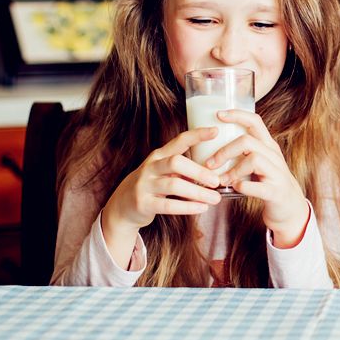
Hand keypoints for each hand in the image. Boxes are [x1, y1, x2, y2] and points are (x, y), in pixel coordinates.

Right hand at [101, 128, 222, 267]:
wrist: (122, 206)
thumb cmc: (153, 186)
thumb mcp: (164, 172)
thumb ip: (184, 169)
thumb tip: (216, 170)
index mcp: (159, 156)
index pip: (179, 141)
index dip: (197, 135)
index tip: (216, 131)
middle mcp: (150, 167)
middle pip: (176, 162)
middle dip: (199, 171)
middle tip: (217, 181)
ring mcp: (145, 185)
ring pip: (174, 184)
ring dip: (198, 192)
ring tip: (215, 199)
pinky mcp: (143, 203)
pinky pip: (168, 205)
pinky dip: (187, 207)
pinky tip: (202, 208)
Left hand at [210, 110, 309, 248]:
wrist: (290, 208)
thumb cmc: (267, 182)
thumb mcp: (259, 162)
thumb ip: (243, 152)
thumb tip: (210, 142)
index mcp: (268, 145)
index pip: (255, 121)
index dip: (237, 115)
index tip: (218, 115)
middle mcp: (274, 156)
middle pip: (247, 141)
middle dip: (225, 151)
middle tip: (210, 163)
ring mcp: (277, 173)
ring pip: (254, 160)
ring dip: (232, 170)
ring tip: (221, 180)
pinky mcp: (276, 192)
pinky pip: (258, 187)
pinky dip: (243, 187)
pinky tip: (235, 189)